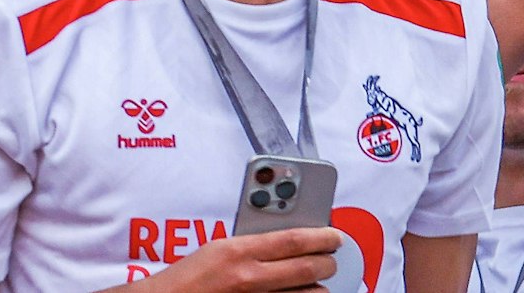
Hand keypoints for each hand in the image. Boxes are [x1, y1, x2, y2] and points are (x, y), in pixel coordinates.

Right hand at [137, 226, 340, 292]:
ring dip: (318, 288)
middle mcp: (248, 277)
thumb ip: (254, 241)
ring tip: (319, 282)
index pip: (295, 239)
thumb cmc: (188, 277)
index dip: (322, 237)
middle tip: (331, 260)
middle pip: (307, 268)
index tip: (335, 236)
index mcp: (239, 251)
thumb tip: (290, 237)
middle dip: (327, 263)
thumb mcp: (219, 248)